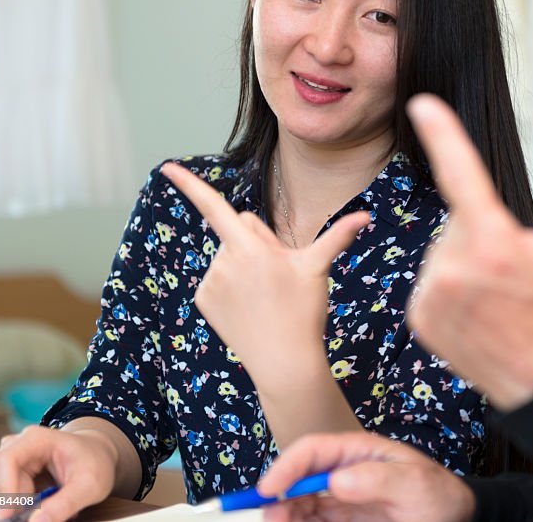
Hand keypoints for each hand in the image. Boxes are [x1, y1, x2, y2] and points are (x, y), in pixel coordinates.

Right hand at [0, 425, 118, 521]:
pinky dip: (2, 517)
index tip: (7, 518)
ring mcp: (3, 467)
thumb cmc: (94, 464)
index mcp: (35, 439)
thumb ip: (65, 503)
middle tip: (39, 516)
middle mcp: (12, 448)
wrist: (94, 458)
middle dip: (11, 510)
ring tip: (39, 512)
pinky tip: (27, 515)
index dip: (3, 491)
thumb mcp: (90, 485)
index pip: (5, 460)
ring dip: (5, 515)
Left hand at [159, 163, 369, 385]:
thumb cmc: (304, 312)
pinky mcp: (203, 300)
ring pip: (229, 256)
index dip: (190, 185)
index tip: (166, 168)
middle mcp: (224, 261)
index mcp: (249, 248)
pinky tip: (249, 306)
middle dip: (256, 241)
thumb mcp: (318, 268)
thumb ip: (337, 236)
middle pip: (239, 230)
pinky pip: (218, 278)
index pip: (214, 207)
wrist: (284, 362)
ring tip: (266, 295)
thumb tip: (366, 216)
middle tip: (279, 273)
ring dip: (245, 266)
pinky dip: (231, 287)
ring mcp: (211, 282)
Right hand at [258, 432, 474, 521]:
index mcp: (358, 453)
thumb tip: (336, 480)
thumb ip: (378, 479)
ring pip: (299, 506)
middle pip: (298, 481)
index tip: (270, 488)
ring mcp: (340, 501)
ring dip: (284, 514)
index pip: (313, 451)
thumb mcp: (415, 484)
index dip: (287, 466)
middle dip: (278, 497)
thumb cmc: (438, 496)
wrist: (455, 521)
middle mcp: (343, 474)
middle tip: (271, 517)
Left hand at [405, 94, 532, 410]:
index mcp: (493, 243)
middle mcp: (454, 267)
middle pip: (459, 222)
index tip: (423, 105)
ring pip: (442, 251)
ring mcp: (432, 294)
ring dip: (464, 262)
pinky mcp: (419, 317)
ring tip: (496, 296)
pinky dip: (447, 287)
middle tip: (513, 270)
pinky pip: (428, 281)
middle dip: (482, 233)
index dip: (442, 134)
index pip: (463, 174)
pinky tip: (476, 309)